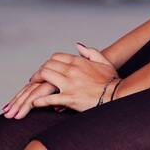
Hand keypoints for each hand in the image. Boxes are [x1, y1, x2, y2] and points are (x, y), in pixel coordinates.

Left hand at [4, 42, 119, 117]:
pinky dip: (39, 101)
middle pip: (47, 65)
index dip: (48, 63)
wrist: (117, 96)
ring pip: (45, 77)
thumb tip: (77, 45)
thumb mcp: (103, 61)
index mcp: (79, 61)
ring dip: (36, 83)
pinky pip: (49, 98)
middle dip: (39, 72)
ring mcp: (70, 84)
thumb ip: (90, 51)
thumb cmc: (112, 81)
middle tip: (35, 80)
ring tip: (32, 89)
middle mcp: (72, 71)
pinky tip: (35, 104)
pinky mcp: (69, 98)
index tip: (45, 70)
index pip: (56, 57)